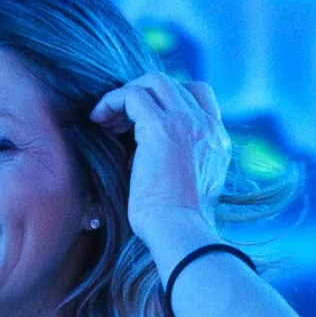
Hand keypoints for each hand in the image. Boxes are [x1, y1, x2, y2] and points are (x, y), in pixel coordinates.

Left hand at [91, 72, 232, 256]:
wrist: (180, 234)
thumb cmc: (175, 226)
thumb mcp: (184, 187)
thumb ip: (174, 162)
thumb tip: (139, 151)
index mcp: (217, 141)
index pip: (199, 96)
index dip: (168, 99)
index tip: (142, 120)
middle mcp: (207, 126)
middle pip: (174, 85)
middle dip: (143, 95)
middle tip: (119, 121)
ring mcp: (188, 123)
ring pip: (154, 82)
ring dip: (127, 96)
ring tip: (106, 120)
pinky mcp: (162, 129)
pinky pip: (133, 96)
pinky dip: (113, 101)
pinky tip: (98, 119)